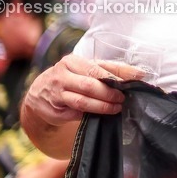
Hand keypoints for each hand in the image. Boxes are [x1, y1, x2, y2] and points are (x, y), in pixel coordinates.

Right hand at [23, 54, 142, 128]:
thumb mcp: (85, 69)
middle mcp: (61, 76)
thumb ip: (109, 69)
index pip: (98, 68)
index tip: (138, 78)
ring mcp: (56, 94)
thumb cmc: (71, 78)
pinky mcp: (55, 111)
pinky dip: (91, 115)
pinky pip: (76, 114)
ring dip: (102, 106)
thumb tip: (138, 74)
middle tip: (123, 98)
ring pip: (82, 101)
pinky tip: (102, 115)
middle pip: (90, 85)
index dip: (119, 74)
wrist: (38, 94)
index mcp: (72, 62)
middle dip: (109, 93)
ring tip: (117, 108)